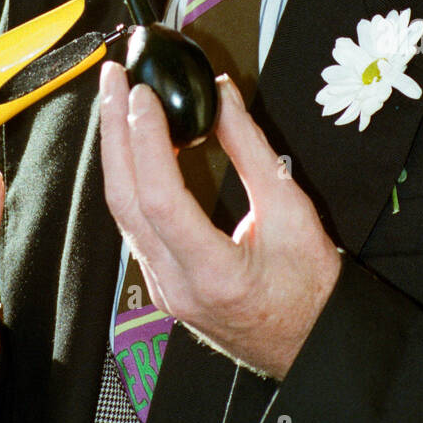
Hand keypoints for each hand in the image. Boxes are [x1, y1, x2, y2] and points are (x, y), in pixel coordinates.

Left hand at [100, 65, 341, 379]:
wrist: (309, 343)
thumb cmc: (309, 288)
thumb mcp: (291, 210)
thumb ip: (251, 150)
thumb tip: (223, 96)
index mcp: (214, 273)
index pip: (161, 198)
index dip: (146, 140)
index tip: (143, 95)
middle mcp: (176, 285)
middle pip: (125, 200)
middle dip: (114, 132)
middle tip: (113, 79)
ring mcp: (162, 287)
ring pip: (122, 211)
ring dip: (116, 150)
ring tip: (117, 100)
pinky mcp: (159, 281)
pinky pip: (132, 222)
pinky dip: (129, 175)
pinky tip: (133, 144)